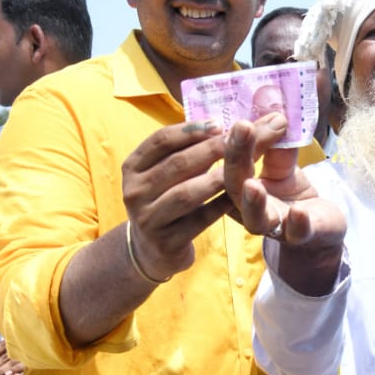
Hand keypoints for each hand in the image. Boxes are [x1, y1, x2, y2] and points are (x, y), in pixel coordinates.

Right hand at [121, 119, 233, 281]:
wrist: (151, 250)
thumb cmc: (164, 201)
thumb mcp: (161, 175)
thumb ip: (182, 152)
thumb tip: (218, 124)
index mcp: (133, 167)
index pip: (160, 141)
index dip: (191, 131)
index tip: (219, 124)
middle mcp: (134, 192)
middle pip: (176, 165)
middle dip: (210, 150)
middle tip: (239, 141)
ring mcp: (148, 219)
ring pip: (186, 194)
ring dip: (215, 179)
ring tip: (242, 168)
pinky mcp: (166, 242)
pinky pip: (199, 220)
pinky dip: (219, 207)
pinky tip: (238, 197)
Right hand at [224, 118, 345, 294]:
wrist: (319, 228)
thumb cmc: (292, 193)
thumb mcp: (283, 162)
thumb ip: (277, 139)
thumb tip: (271, 99)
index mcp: (240, 184)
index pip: (232, 159)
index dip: (238, 137)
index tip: (247, 113)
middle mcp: (249, 207)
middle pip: (234, 185)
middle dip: (236, 156)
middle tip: (242, 127)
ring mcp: (274, 226)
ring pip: (255, 218)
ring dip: (253, 201)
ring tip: (253, 184)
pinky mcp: (301, 237)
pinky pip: (296, 233)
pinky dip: (297, 224)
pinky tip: (299, 213)